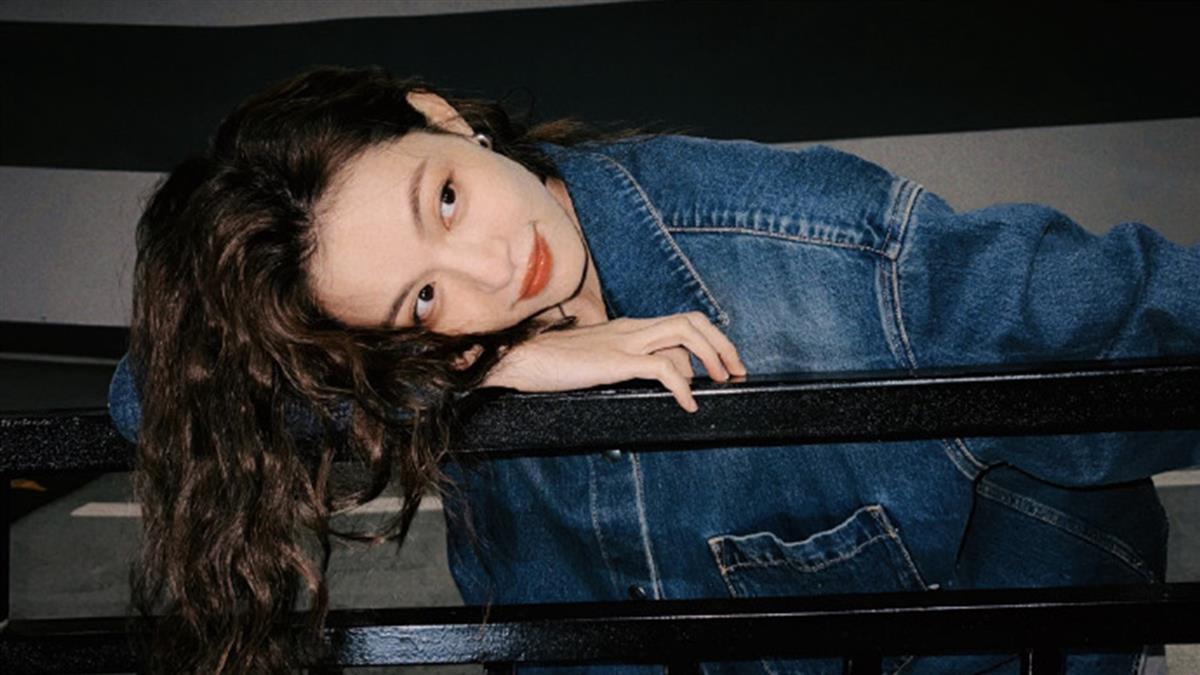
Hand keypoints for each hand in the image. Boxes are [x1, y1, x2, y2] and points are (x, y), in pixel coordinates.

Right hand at [484, 312, 746, 411]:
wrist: (522, 359)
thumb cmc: (553, 365)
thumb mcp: (597, 362)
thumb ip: (624, 365)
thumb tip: (653, 381)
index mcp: (629, 328)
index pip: (681, 322)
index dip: (710, 340)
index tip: (724, 365)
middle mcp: (632, 328)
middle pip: (692, 320)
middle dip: (722, 344)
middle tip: (736, 372)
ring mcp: (625, 341)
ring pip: (684, 333)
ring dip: (712, 356)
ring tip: (722, 383)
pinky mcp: (616, 362)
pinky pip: (662, 367)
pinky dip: (683, 386)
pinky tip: (688, 404)